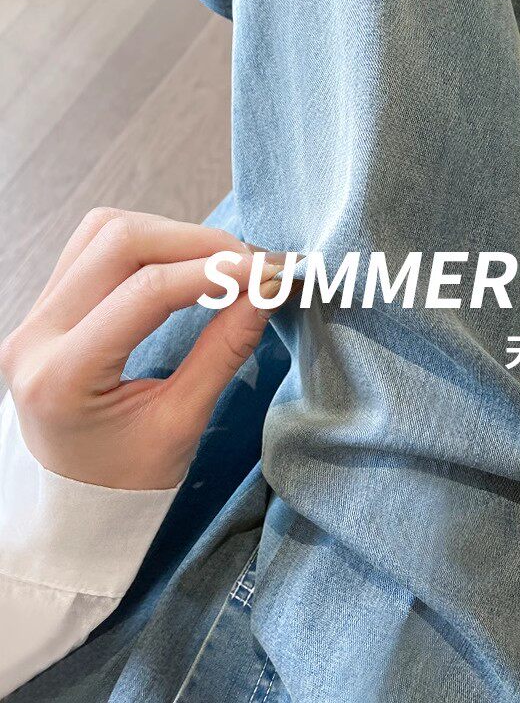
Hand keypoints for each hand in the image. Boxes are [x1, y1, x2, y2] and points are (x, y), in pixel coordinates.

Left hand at [0, 208, 285, 489]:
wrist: (73, 505)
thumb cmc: (125, 482)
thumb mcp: (180, 425)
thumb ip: (223, 352)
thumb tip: (268, 289)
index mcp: (62, 376)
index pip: (146, 291)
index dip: (215, 272)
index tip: (268, 272)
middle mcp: (36, 335)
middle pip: (120, 241)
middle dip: (196, 243)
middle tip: (251, 265)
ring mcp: (34, 316)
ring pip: (104, 230)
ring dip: (170, 235)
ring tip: (219, 264)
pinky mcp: (46, 307)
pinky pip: (94, 245)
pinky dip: (147, 242)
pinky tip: (182, 264)